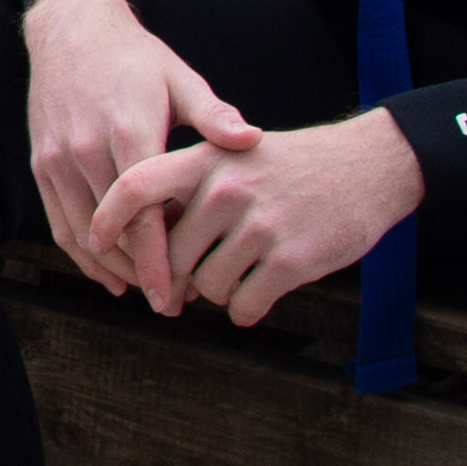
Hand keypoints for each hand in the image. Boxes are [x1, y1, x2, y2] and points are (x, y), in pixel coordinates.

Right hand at [22, 0, 257, 306]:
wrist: (71, 30)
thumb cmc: (135, 59)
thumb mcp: (180, 79)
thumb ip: (214, 115)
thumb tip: (252, 140)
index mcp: (128, 133)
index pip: (144, 217)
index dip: (160, 263)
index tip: (175, 297)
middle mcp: (86, 151)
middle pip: (114, 234)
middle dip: (142, 275)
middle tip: (172, 303)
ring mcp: (58, 160)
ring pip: (83, 233)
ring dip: (113, 269)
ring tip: (145, 292)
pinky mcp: (41, 163)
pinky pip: (59, 221)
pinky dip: (81, 253)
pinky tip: (108, 272)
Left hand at [87, 109, 423, 326]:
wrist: (369, 165)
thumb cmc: (290, 167)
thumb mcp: (234, 155)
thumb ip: (188, 189)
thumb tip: (145, 249)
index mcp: (207, 158)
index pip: (136, 187)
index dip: (107, 220)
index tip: (97, 245)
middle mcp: (227, 189)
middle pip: (171, 257)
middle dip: (179, 279)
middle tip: (195, 280)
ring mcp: (259, 225)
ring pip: (206, 287)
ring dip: (218, 293)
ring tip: (242, 271)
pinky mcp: (291, 260)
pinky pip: (243, 306)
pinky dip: (246, 310)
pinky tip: (261, 293)